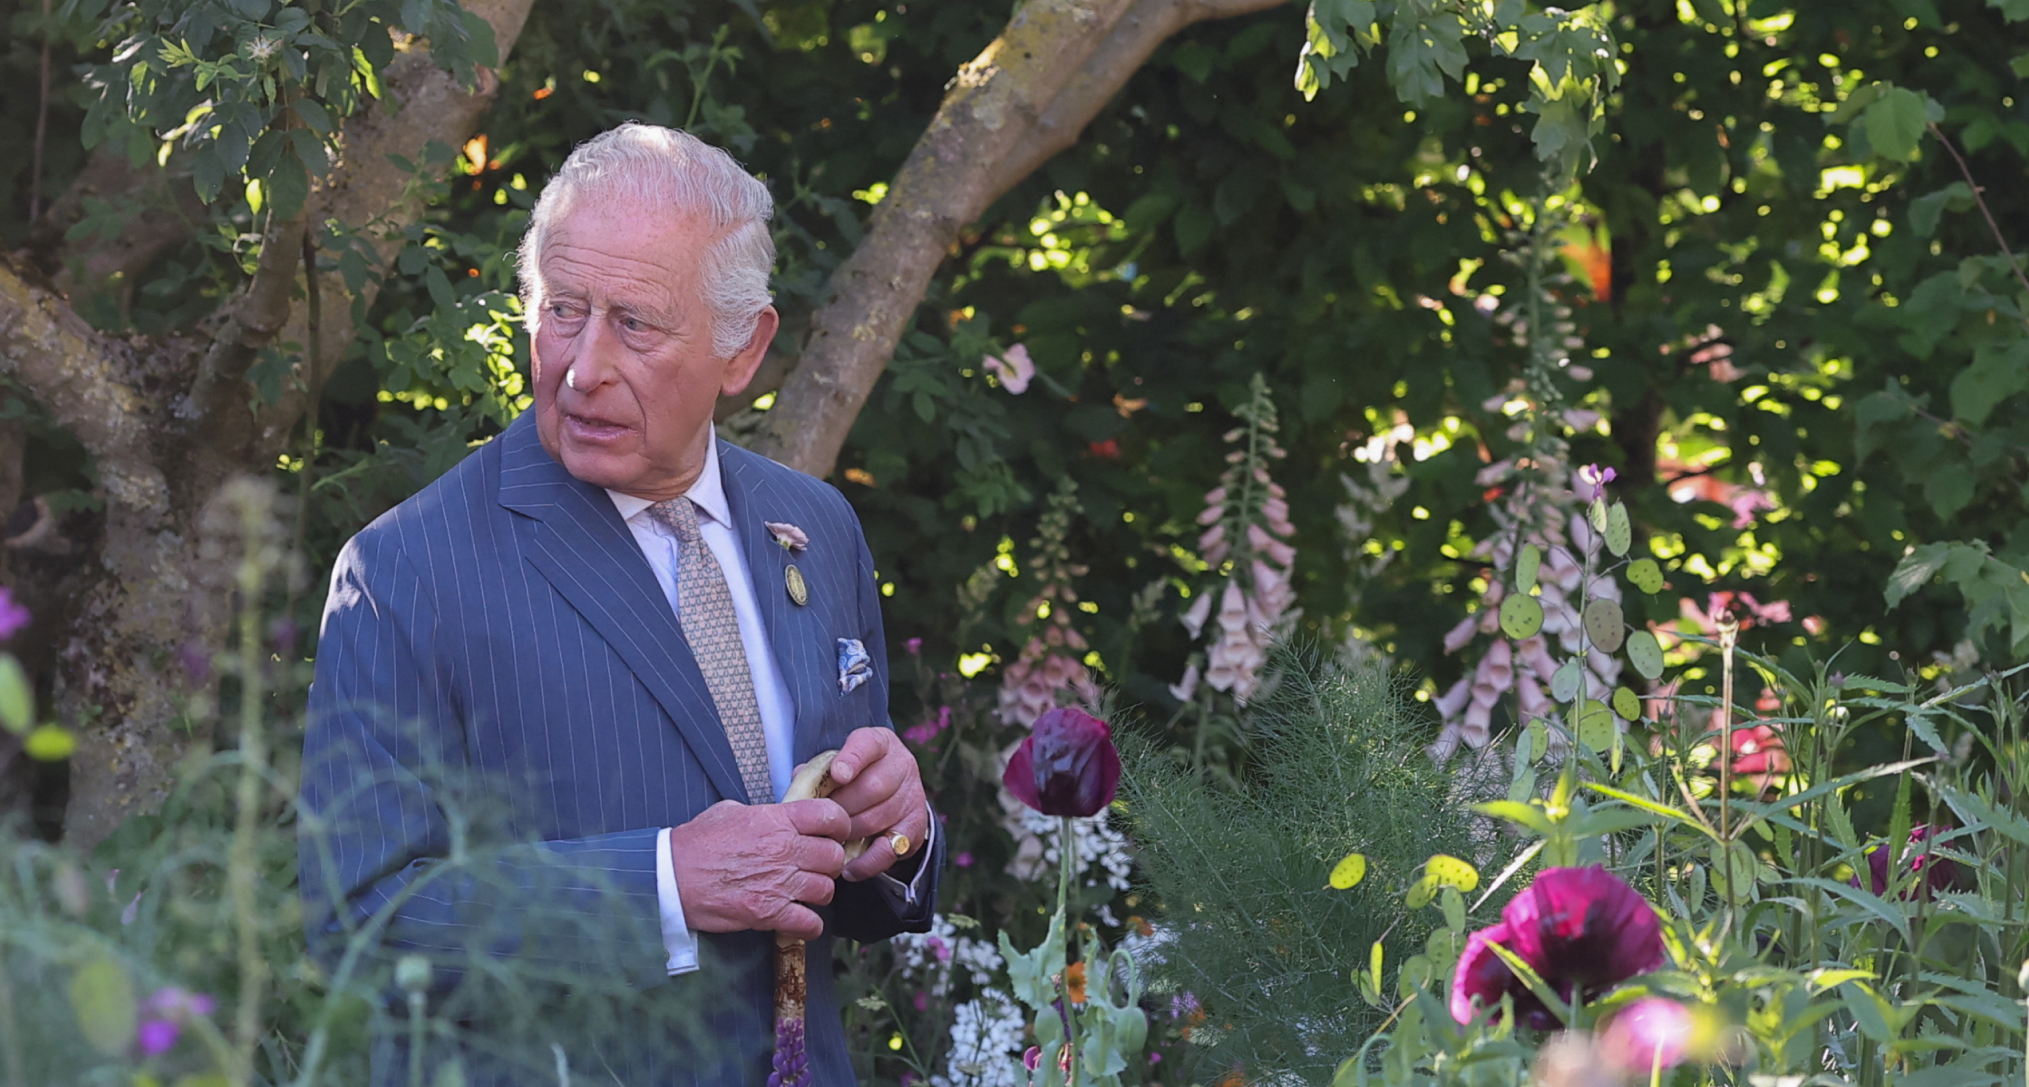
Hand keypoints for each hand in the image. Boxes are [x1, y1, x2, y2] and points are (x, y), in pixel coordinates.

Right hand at [668, 798, 849, 939]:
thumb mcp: (731, 812)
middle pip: (834, 856)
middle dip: (828, 862)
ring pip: (826, 890)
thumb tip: (781, 817)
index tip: (834, 833)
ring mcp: (779, 883)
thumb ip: (764, 814)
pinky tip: (799, 920)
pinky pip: (810, 923)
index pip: (831, 816)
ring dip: (818, 893)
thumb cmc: (696, 843)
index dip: (839, 826)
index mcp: (776, 820)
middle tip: (816, 867)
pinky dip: (809, 925)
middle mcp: (784, 849)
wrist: (671, 877)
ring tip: (804, 893)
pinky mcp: (769, 913)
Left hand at [827, 727, 930, 882]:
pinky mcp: (915, 827)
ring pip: (877, 819)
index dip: (852, 759)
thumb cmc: (855, 777)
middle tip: (822, 820)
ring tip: (830, 839)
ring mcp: (912, 796)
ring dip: (849, 833)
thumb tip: (799, 781)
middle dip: (841, 807)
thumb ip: (819, 771)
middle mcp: (902, 765)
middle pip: (872, 787)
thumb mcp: (839, 765)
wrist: (891, 795)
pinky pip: (890, 849)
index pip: (868, 745)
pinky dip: (866, 862)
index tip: (837, 774)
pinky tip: (848, 866)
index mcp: (880, 743)